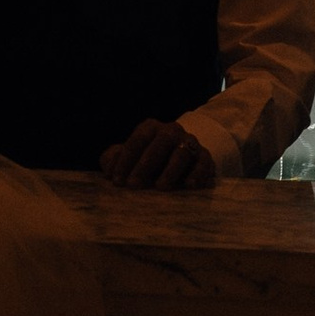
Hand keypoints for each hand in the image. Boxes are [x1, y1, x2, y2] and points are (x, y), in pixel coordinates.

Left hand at [98, 119, 218, 189]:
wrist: (179, 159)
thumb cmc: (146, 159)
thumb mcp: (128, 157)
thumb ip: (113, 160)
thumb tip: (109, 169)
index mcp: (150, 128)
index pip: (137, 140)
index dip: (125, 160)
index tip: (117, 180)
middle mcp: (171, 131)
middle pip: (160, 143)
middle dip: (145, 164)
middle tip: (134, 185)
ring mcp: (189, 142)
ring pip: (182, 152)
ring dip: (171, 170)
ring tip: (161, 187)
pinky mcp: (205, 156)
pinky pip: (204, 162)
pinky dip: (198, 173)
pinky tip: (190, 186)